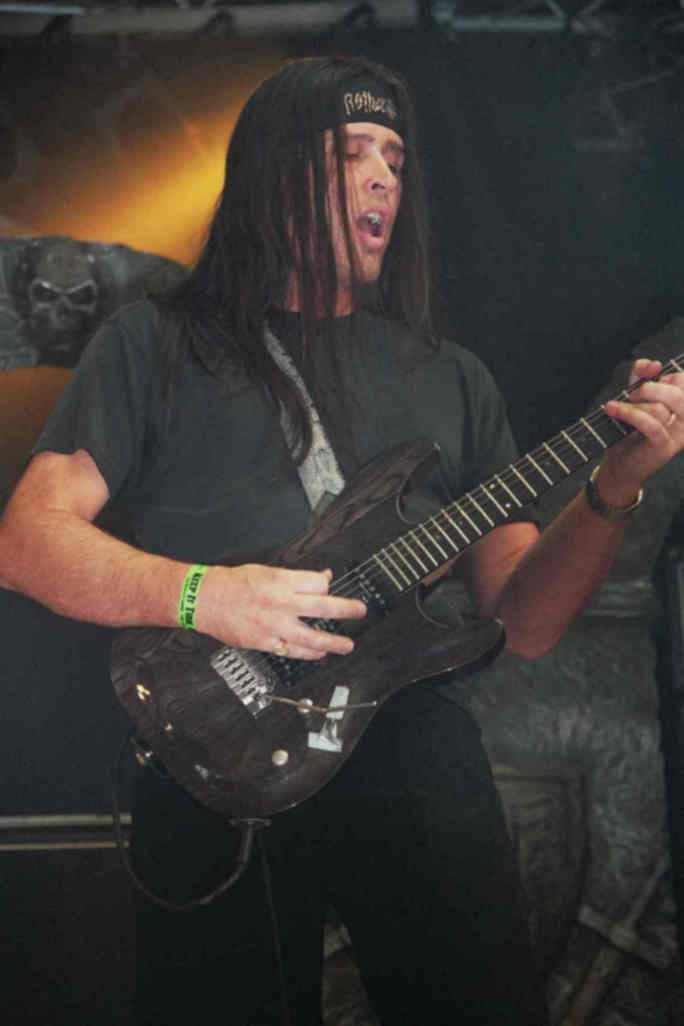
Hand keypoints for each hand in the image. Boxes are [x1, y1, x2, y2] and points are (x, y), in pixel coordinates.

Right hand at [194, 563, 365, 659]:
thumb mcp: (265, 571)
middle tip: (360, 611)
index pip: (318, 584)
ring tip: (346, 645)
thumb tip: (320, 579)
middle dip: (346, 610)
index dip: (327, 586)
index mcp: (280, 580)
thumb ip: (294, 577)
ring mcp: (273, 625)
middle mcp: (280, 603)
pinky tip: (318, 653)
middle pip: (323, 607)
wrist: (202, 599)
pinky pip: (292, 651)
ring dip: (333, 643)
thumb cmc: (231, 583)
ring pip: (311, 637)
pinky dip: (308, 653)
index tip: (329, 589)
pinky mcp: (264, 642)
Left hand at [599, 358, 683, 503]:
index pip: (682, 380)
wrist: (619, 464)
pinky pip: (652, 425)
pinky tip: (613, 410)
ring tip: (615, 407)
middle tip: (631, 394)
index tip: (645, 376)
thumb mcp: (634, 399)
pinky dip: (630, 415)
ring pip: (661, 409)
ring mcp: (678, 434)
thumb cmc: (628, 431)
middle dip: (650, 388)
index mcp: (681, 406)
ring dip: (634, 405)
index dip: (664, 373)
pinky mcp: (665, 447)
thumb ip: (642, 379)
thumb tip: (652, 364)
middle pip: (677, 393)